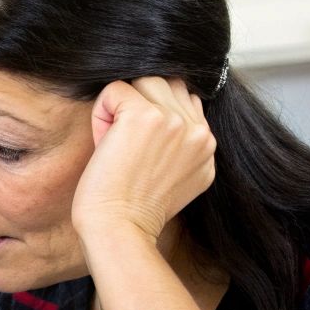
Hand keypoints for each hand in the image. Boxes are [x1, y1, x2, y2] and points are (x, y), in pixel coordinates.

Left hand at [70, 77, 216, 249]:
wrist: (120, 228)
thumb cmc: (133, 210)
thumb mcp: (175, 178)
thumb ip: (181, 146)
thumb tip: (169, 117)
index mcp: (207, 146)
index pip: (187, 101)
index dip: (157, 115)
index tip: (140, 147)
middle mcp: (198, 132)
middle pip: (169, 85)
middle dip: (141, 105)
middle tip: (123, 143)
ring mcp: (175, 121)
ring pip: (146, 81)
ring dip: (122, 104)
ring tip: (113, 140)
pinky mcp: (145, 116)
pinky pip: (115, 89)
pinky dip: (102, 110)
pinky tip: (103, 141)